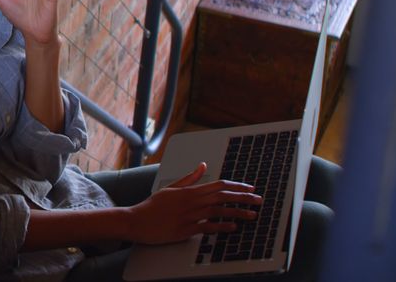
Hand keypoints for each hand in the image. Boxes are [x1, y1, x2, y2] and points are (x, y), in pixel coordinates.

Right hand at [123, 163, 261, 244]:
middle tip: (258, 200)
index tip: (250, 188)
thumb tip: (202, 166)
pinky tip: (233, 227)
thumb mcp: (171, 188)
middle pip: (222, 196)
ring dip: (238, 212)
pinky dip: (222, 226)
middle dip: (243, 197)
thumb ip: (189, 178)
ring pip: (219, 211)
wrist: (136, 220)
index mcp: (189, 191)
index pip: (218, 185)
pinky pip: (207, 227)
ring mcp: (189, 215)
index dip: (236, 186)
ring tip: (252, 214)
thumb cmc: (153, 206)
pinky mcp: (185, 229)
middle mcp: (191, 201)